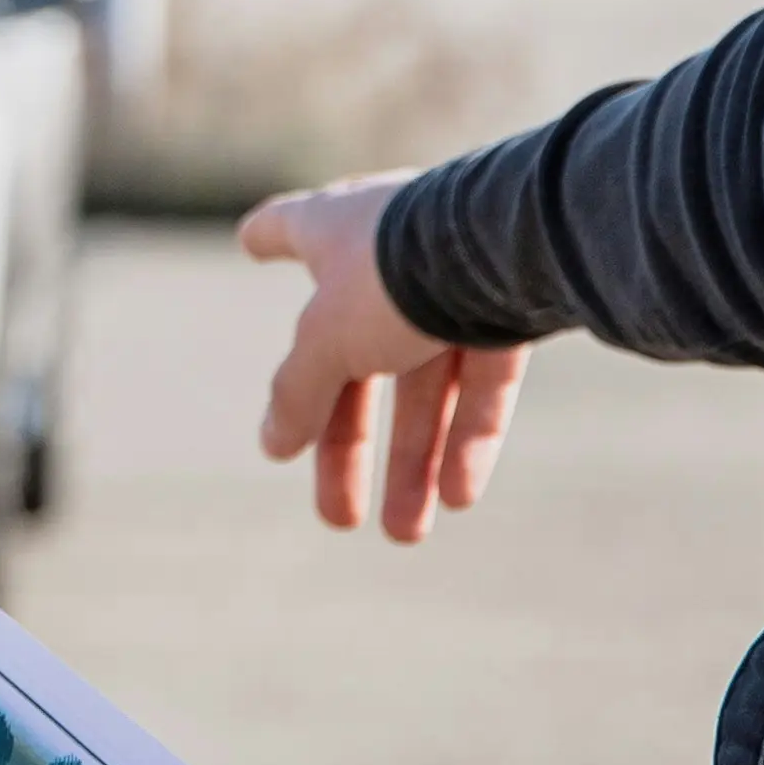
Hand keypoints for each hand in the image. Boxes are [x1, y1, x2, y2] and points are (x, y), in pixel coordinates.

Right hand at [241, 173, 527, 540]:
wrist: (513, 247)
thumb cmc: (397, 274)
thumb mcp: (326, 341)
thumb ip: (300, 393)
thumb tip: (272, 441)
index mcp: (335, 232)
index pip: (289, 230)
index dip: (267, 238)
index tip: (250, 242)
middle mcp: (394, 253)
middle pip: (356, 360)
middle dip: (346, 446)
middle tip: (337, 517)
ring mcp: (456, 282)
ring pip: (426, 386)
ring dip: (414, 463)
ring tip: (405, 534)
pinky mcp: (513, 311)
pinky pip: (483, 386)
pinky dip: (468, 440)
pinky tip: (458, 497)